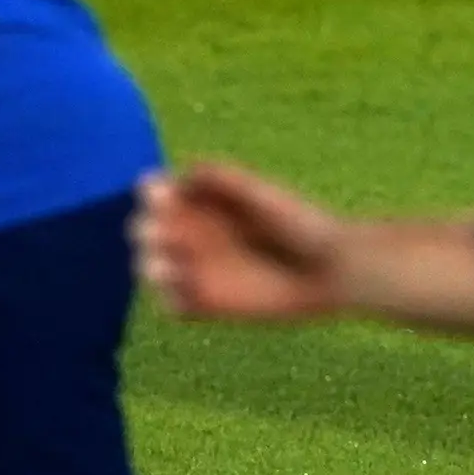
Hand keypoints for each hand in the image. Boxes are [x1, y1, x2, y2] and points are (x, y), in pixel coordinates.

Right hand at [135, 162, 350, 323]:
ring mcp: (196, 270)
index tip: (161, 192)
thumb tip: (185, 169)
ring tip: (171, 263)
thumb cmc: (299, 223)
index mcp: (202, 201)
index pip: (158, 194)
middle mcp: (193, 234)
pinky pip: (172, 306)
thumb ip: (225, 180)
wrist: (327, 268)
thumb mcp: (260, 196)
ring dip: (152, 264)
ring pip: (151, 267)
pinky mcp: (206, 303)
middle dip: (147, 229)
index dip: (152, 193)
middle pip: (145, 230)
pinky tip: (188, 291)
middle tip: (167, 231)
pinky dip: (170, 299)